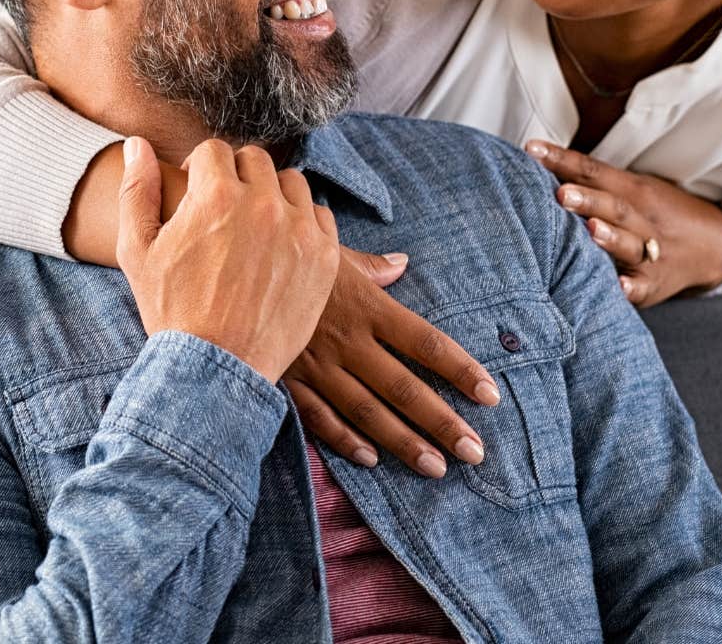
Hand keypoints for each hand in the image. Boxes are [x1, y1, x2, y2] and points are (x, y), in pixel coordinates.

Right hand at [116, 137, 339, 382]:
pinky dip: (301, 223)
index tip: (198, 191)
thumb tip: (137, 144)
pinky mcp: (324, 256)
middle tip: (226, 209)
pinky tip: (281, 245)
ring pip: (291, 183)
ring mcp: (298, 229)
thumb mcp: (137, 250)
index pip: (214, 150)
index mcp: (215, 195)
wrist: (216, 367)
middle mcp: (262, 204)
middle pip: (254, 160)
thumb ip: (137, 190)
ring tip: (255, 225)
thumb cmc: (171, 310)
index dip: (201, 169)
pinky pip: (319, 215)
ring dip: (272, 194)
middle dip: (236, 177)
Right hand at [281, 249, 500, 477]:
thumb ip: (372, 267)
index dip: (460, 370)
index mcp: (367, 306)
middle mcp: (348, 340)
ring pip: (368, 411)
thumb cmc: (287, 257)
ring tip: (436, 468)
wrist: (230, 269)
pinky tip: (372, 460)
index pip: (425, 343)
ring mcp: (317, 364)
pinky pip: (320, 417)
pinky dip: (345, 441)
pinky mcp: (288, 380)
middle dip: (442, 423)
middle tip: (474, 452)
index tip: (490, 395)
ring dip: (404, 442)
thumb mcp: (332, 252)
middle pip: (404, 388)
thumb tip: (402, 264)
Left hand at [525, 141, 721, 307]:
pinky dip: (632, 287)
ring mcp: (651, 252)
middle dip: (587, 200)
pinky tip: (618, 287)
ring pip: (630, 244)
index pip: (593, 171)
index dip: (562, 160)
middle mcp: (642, 219)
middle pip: (614, 206)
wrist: (712, 246)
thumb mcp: (630, 189)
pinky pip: (643, 286)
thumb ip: (590, 180)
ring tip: (590, 230)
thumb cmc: (652, 214)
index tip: (531, 150)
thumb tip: (536, 160)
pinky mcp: (654, 284)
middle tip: (560, 194)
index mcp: (631, 190)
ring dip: (610, 237)